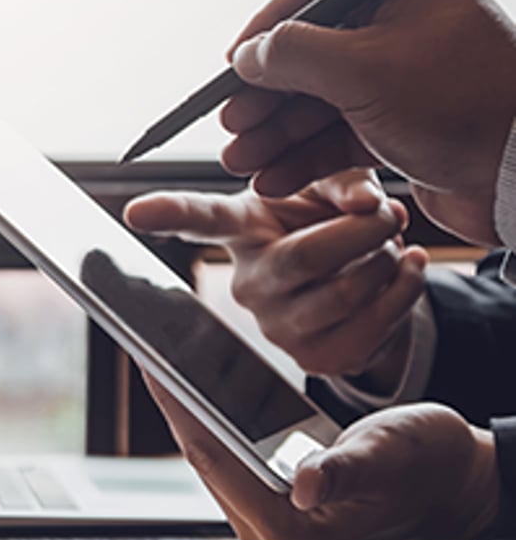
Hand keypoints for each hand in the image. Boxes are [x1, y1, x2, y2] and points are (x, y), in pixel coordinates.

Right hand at [124, 169, 427, 391]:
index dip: (167, 214)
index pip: (200, 221)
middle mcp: (246, 284)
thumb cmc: (329, 221)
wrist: (359, 277)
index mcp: (240, 230)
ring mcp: (278, 328)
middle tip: (389, 211)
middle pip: (304, 257)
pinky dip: (405, 291)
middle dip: (363, 231)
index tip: (134, 212)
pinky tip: (404, 271)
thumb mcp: (332, 187)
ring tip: (389, 245)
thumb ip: (345, 180)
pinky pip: (374, 324)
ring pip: (347, 291)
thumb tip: (367, 203)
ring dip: (387, 261)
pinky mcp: (317, 359)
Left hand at [142, 371, 498, 539]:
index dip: (179, 406)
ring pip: (211, 454)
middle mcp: (268, 538)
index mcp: (290, 532)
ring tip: (160, 354)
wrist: (451, 481)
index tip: (150, 360)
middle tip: (146, 344)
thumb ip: (346, 470)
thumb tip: (307, 485)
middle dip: (176, 401)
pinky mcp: (267, 506)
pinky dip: (212, 417)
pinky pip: (227, 454)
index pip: (215, 459)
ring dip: (189, 407)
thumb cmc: (428, 465)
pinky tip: (193, 378)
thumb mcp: (389, 455)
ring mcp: (265, 524)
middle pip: (205, 457)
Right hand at [221, 0, 515, 245]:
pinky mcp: (405, 128)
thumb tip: (247, 54)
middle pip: (310, 51)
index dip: (269, 22)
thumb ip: (293, 55)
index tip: (235, 61)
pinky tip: (274, 178)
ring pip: (320, 100)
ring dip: (276, 133)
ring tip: (241, 162)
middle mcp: (404, 28)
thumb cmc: (462, 103)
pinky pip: (340, 136)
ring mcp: (404, 80)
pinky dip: (305, 157)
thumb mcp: (362, 69)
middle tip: (232, 123)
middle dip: (264, 94)